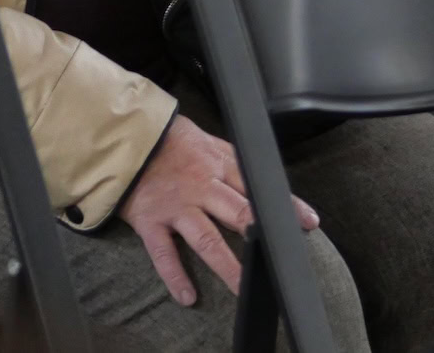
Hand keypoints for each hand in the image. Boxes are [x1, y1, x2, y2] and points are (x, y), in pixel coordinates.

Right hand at [119, 116, 319, 304]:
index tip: (309, 222)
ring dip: (226, 266)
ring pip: (206, 239)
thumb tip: (260, 176)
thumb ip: (230, 160)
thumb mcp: (206, 140)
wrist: (124, 135)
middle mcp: (200, 186)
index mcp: (217, 165)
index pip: (257, 187)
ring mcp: (176, 206)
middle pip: (238, 214)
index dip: (284, 204)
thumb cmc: (168, 139)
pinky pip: (164, 253)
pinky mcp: (150, 220)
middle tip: (281, 260)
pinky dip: (175, 276)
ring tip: (243, 288)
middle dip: (262, 237)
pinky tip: (187, 296)